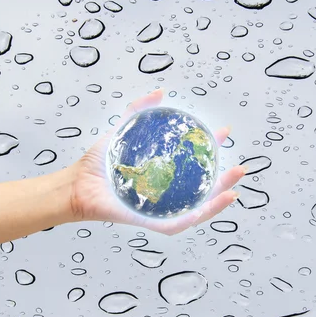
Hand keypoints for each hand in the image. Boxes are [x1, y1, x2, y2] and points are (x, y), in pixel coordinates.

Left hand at [69, 89, 245, 235]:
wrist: (76, 185)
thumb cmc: (98, 165)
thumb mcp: (122, 132)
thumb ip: (138, 113)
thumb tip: (160, 92)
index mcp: (162, 177)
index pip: (193, 166)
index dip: (211, 151)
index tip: (223, 134)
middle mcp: (164, 195)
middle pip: (201, 191)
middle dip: (223, 180)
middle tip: (239, 168)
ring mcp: (158, 209)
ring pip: (195, 210)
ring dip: (217, 202)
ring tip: (233, 190)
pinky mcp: (147, 221)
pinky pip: (174, 224)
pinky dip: (193, 217)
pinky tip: (208, 206)